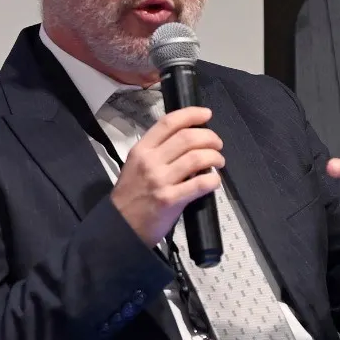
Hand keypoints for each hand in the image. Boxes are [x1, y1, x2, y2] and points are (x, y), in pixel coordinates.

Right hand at [110, 106, 223, 247]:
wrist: (120, 226)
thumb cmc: (131, 195)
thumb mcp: (135, 165)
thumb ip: (157, 151)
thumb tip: (188, 142)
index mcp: (142, 149)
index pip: (169, 122)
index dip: (191, 114)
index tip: (206, 114)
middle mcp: (150, 161)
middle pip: (188, 137)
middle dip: (210, 137)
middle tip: (217, 144)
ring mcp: (160, 180)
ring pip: (197, 158)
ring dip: (215, 157)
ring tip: (219, 161)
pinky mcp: (170, 199)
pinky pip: (199, 184)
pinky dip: (213, 180)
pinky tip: (214, 181)